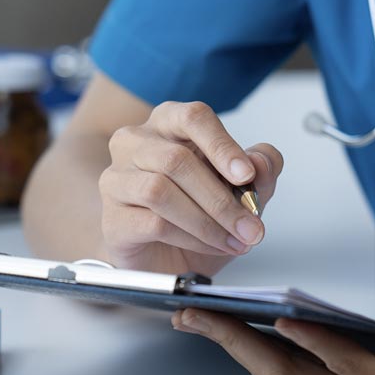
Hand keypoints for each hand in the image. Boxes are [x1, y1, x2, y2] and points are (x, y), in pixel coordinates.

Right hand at [99, 100, 283, 275]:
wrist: (166, 256)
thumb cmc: (197, 213)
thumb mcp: (241, 190)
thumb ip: (260, 171)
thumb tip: (261, 162)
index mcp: (168, 123)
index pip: (192, 117)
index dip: (222, 146)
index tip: (247, 175)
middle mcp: (135, 143)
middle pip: (176, 159)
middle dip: (221, 199)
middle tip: (251, 226)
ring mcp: (117, 180)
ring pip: (160, 192)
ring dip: (206, 222)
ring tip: (233, 240)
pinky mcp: (112, 218)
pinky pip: (152, 223)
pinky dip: (190, 238)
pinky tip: (209, 246)